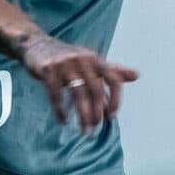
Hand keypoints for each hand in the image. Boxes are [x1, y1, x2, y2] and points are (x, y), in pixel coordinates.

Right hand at [21, 34, 138, 133]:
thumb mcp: (91, 60)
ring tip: (84, 130)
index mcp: (95, 59)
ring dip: (82, 115)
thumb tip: (137, 76)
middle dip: (97, 113)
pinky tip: (64, 121)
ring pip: (78, 94)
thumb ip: (112, 70)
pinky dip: (61, 111)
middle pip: (95, 90)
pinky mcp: (48, 70)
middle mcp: (82, 60)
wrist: (37, 44)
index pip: (113, 78)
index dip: (116, 98)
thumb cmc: (68, 57)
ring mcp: (64, 65)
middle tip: (95, 129)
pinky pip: (56, 95)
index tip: (112, 116)